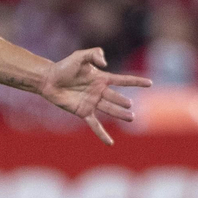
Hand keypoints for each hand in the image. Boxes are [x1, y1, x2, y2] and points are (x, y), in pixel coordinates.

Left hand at [36, 48, 151, 144]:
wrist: (48, 80)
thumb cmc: (64, 67)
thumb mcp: (80, 56)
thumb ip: (94, 54)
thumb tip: (106, 64)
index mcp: (102, 79)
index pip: (123, 81)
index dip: (136, 81)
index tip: (149, 83)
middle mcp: (99, 92)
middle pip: (116, 98)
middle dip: (123, 102)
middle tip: (130, 106)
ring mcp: (92, 102)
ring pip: (110, 110)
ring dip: (120, 114)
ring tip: (131, 118)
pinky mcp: (83, 111)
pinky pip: (95, 124)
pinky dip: (102, 134)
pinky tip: (110, 143)